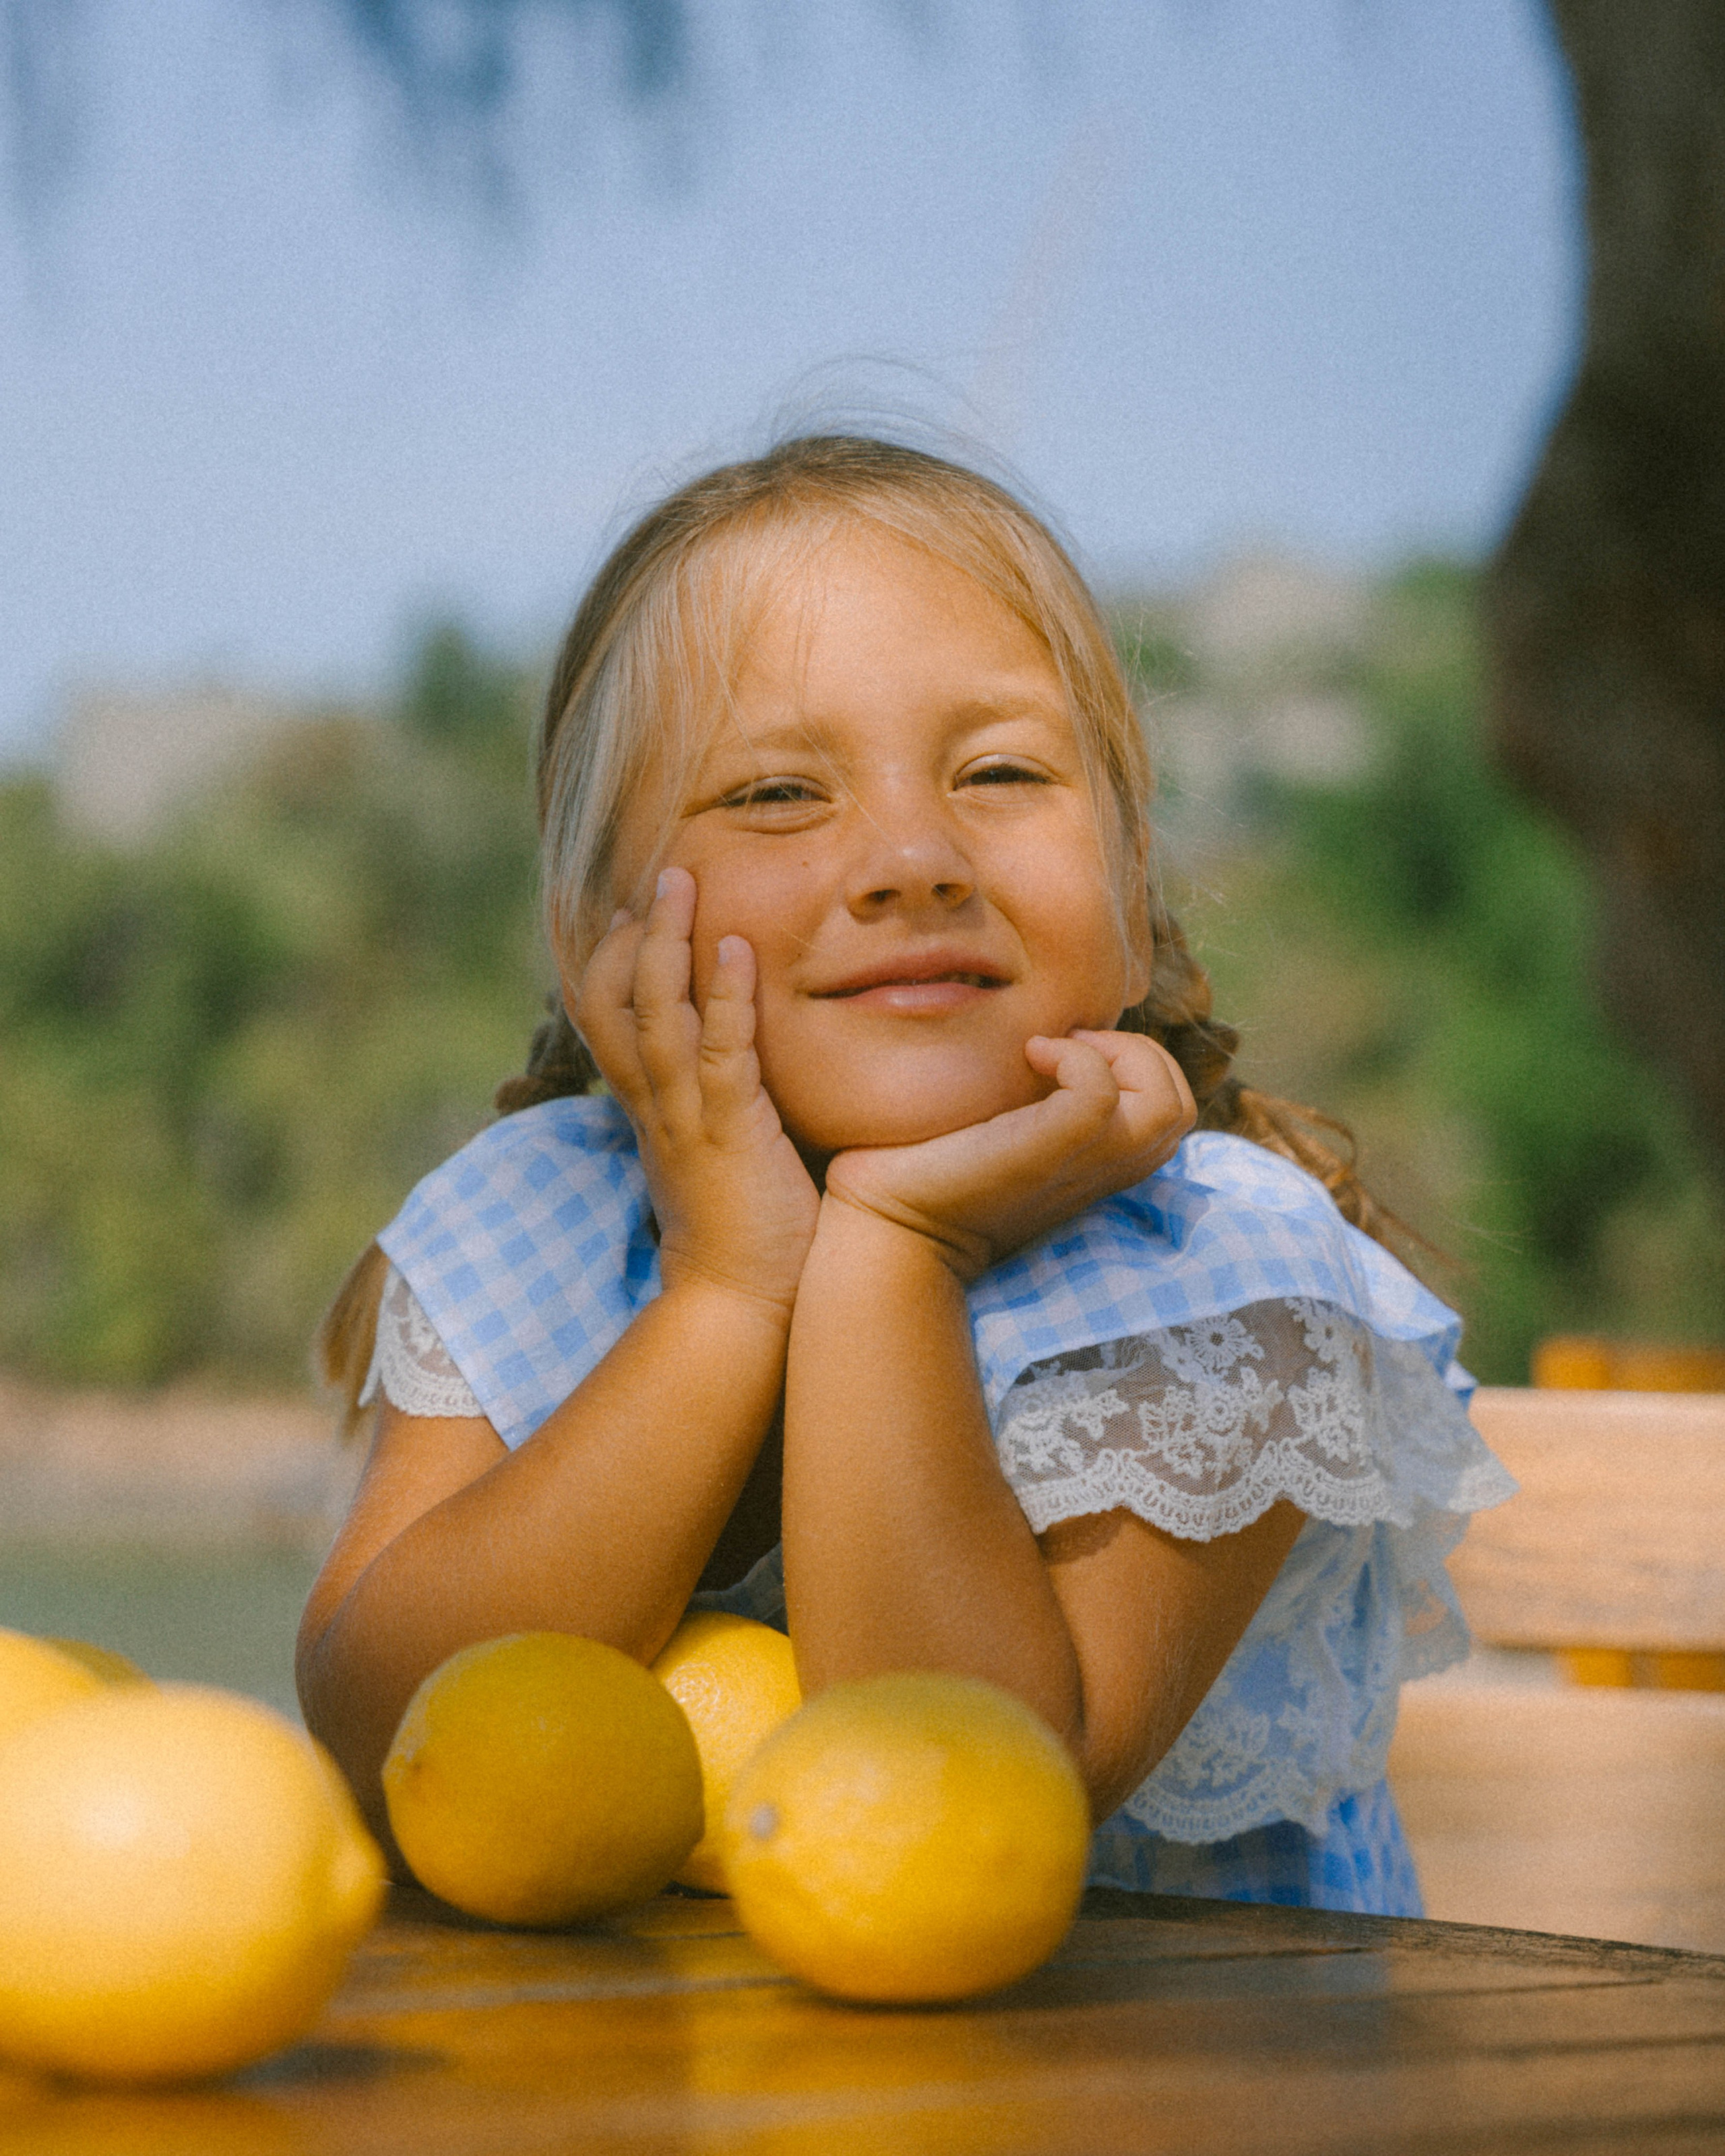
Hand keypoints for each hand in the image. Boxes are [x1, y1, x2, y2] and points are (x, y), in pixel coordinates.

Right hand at [573, 868, 820, 1316]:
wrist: (740, 1309)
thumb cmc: (743, 1241)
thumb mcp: (716, 1164)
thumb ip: (718, 1118)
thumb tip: (738, 1083)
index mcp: (651, 1113)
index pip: (611, 1022)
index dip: (614, 963)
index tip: (630, 912)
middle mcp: (656, 1108)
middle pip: (614, 1002)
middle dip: (630, 935)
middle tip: (656, 876)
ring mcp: (688, 1119)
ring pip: (657, 1014)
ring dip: (669, 943)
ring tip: (683, 881)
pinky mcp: (731, 1133)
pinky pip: (719, 1052)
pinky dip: (724, 996)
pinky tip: (736, 948)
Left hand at [822, 1030, 1194, 1280]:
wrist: (885, 1225)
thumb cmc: (922, 1172)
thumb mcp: (994, 1129)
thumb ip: (1027, 1101)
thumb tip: (1033, 1042)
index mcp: (1092, 1166)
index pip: (1168, 1113)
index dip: (1135, 1066)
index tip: (1065, 1052)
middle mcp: (1098, 1171)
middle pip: (1178, 1107)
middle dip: (1138, 1055)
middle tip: (1067, 1046)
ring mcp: (1079, 1168)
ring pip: (1168, 1105)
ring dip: (1121, 1055)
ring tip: (1056, 1050)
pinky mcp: (1045, 1156)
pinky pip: (1100, 1094)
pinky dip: (1075, 1058)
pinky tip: (1028, 1054)